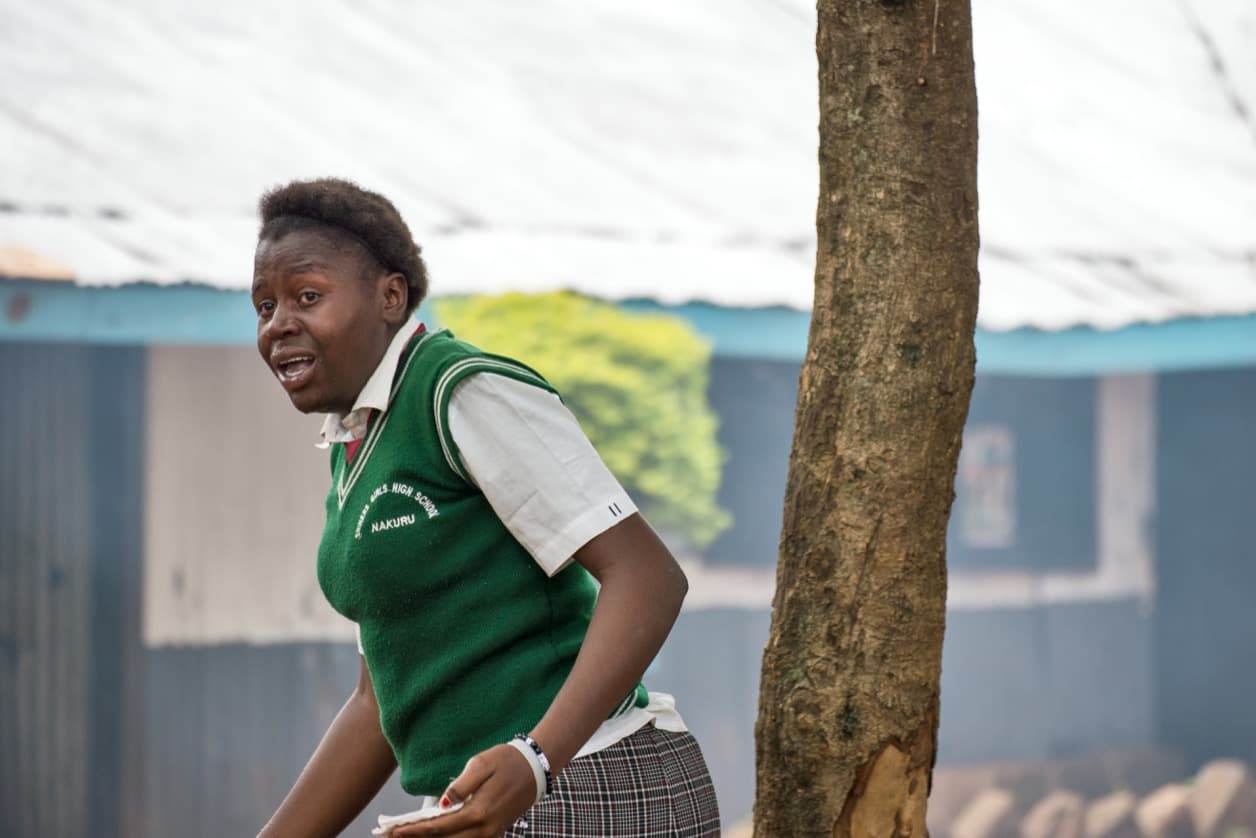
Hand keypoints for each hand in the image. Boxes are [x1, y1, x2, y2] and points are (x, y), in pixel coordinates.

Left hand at [393, 744, 536, 837]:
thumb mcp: (483, 763)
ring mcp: (491, 832)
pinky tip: (435, 835)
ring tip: (411, 836)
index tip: (394, 832)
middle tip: (393, 836)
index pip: (439, 827)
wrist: (537, 767)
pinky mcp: (495, 831)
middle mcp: (485, 828)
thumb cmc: (509, 761)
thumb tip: (442, 803)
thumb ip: (461, 785)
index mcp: (479, 812)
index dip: (414, 831)